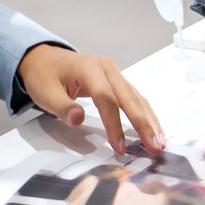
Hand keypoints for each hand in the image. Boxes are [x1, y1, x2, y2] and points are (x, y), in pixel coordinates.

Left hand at [17, 45, 164, 155]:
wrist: (44, 58)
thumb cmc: (44, 75)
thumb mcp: (45, 93)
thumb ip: (62, 107)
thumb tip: (78, 119)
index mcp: (89, 68)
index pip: (106, 98)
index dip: (114, 124)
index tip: (119, 147)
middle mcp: (106, 68)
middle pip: (129, 97)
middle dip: (143, 124)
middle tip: (154, 146)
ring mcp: (114, 73)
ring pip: (137, 97)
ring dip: (149, 120)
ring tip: (159, 142)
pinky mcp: (117, 81)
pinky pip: (134, 97)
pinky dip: (145, 114)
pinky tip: (153, 129)